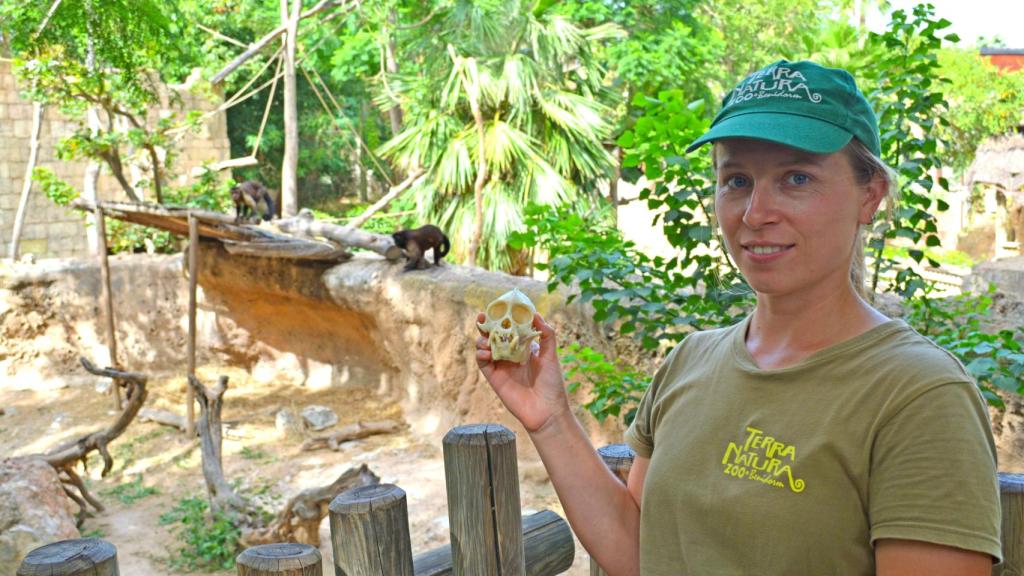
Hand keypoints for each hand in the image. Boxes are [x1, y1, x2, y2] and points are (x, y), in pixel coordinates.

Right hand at [475, 312, 569, 432]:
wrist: (547, 411)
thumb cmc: (552, 384)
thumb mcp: (551, 356)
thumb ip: (546, 335)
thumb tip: (536, 314)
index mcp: (523, 348)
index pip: (509, 329)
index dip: (502, 318)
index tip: (498, 307)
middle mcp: (510, 355)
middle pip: (493, 336)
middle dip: (486, 325)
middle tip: (483, 316)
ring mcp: (501, 366)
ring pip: (484, 347)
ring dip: (482, 340)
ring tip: (487, 339)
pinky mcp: (494, 378)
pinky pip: (482, 363)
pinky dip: (480, 355)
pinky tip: (486, 352)